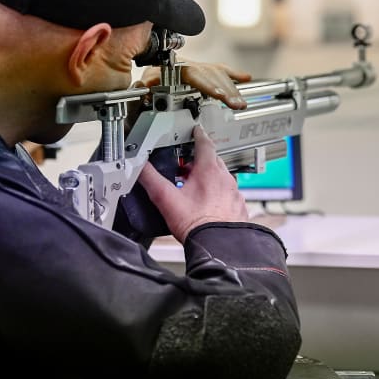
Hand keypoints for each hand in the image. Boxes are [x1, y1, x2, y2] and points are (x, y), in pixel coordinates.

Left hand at [136, 62, 251, 109]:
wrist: (151, 72)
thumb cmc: (150, 81)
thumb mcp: (144, 84)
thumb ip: (145, 87)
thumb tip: (146, 88)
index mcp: (176, 69)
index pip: (194, 74)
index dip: (207, 84)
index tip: (219, 95)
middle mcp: (191, 66)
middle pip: (212, 75)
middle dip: (226, 90)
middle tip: (237, 104)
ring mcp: (199, 69)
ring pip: (219, 74)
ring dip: (232, 88)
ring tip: (241, 103)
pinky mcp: (204, 73)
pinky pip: (221, 71)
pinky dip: (234, 74)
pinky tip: (246, 78)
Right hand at [138, 126, 248, 241]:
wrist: (219, 246)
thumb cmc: (196, 225)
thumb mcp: (165, 199)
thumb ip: (150, 179)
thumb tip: (140, 167)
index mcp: (209, 171)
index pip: (205, 143)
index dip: (198, 135)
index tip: (195, 132)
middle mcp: (225, 179)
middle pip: (213, 161)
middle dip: (200, 161)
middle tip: (187, 167)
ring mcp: (234, 194)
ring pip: (222, 178)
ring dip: (209, 179)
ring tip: (194, 189)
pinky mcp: (238, 208)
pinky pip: (229, 195)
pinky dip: (219, 195)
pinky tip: (209, 206)